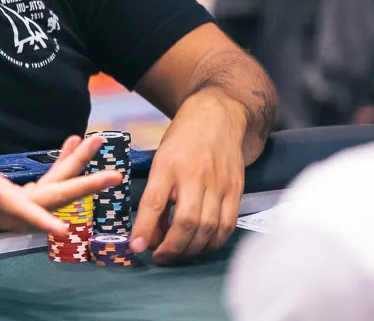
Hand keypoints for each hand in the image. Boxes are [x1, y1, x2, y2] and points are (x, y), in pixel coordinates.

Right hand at [0, 135, 121, 236]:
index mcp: (0, 202)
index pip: (26, 212)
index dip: (44, 222)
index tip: (65, 231)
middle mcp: (17, 209)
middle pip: (57, 198)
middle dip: (86, 184)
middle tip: (114, 174)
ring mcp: (23, 205)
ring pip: (57, 188)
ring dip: (77, 167)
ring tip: (94, 142)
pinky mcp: (25, 198)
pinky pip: (51, 183)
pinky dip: (63, 165)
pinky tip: (72, 146)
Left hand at [131, 91, 245, 263]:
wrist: (218, 117)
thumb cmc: (182, 140)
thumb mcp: (161, 160)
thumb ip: (156, 195)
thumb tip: (150, 234)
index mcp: (168, 165)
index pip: (153, 202)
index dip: (145, 228)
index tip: (136, 247)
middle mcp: (194, 175)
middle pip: (186, 222)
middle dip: (172, 247)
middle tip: (159, 256)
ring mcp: (219, 184)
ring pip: (208, 228)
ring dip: (192, 249)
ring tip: (178, 254)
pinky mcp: (236, 190)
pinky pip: (227, 225)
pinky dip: (214, 242)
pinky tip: (202, 245)